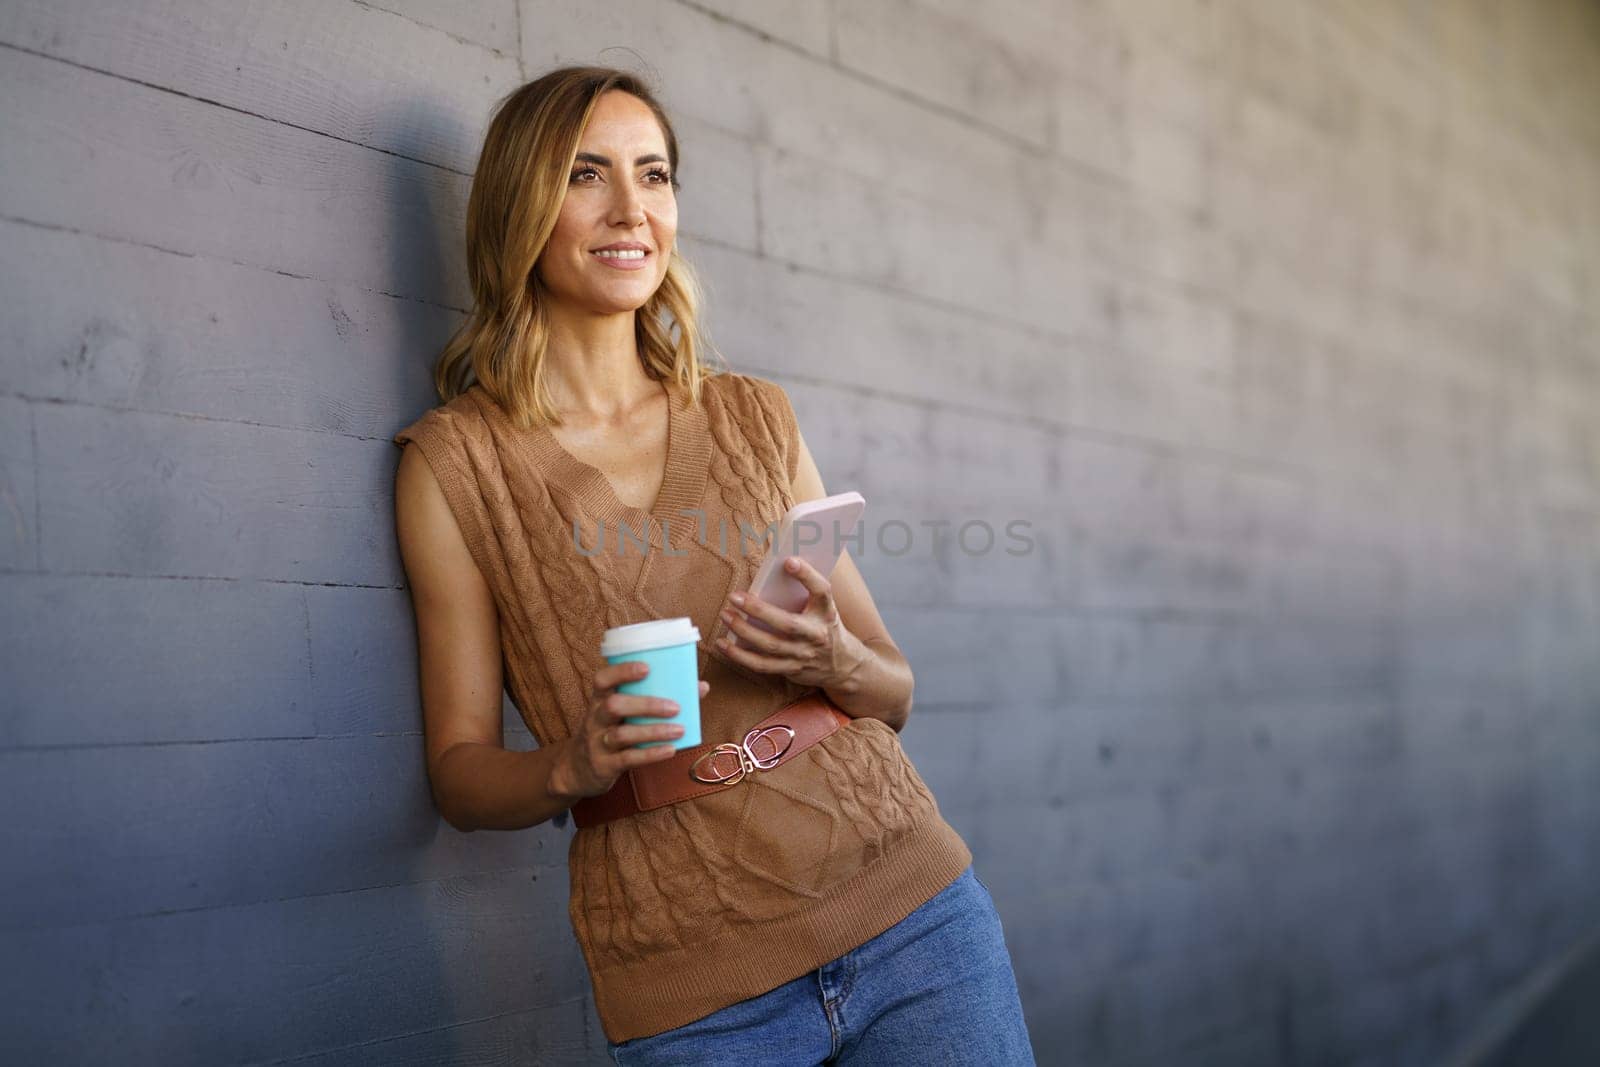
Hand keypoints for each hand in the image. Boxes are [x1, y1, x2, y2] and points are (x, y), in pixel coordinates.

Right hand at [551, 661, 710, 800]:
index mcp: (599, 700)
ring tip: (680, 729)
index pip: (602, 680)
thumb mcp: (621, 714)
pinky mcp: (604, 766)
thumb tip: (700, 686)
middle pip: (614, 706)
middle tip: (675, 707)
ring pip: (621, 735)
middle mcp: (595, 719)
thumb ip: (652, 698)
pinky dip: (650, 754)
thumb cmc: (609, 732)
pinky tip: (670, 750)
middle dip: (646, 704)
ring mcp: (597, 743)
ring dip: (653, 731)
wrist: (577, 770)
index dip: (622, 671)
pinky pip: (627, 759)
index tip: (646, 667)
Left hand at [715, 556, 865, 689]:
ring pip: (770, 645)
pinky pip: (762, 665)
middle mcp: (816, 635)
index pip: (821, 591)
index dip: (807, 575)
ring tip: (725, 616)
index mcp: (826, 613)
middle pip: (786, 624)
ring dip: (743, 631)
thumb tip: (778, 566)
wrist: (843, 665)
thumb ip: (806, 590)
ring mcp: (803, 655)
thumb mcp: (824, 608)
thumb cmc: (825, 627)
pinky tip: (723, 644)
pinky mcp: (791, 670)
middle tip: (734, 597)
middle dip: (758, 610)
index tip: (788, 561)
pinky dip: (740, 656)